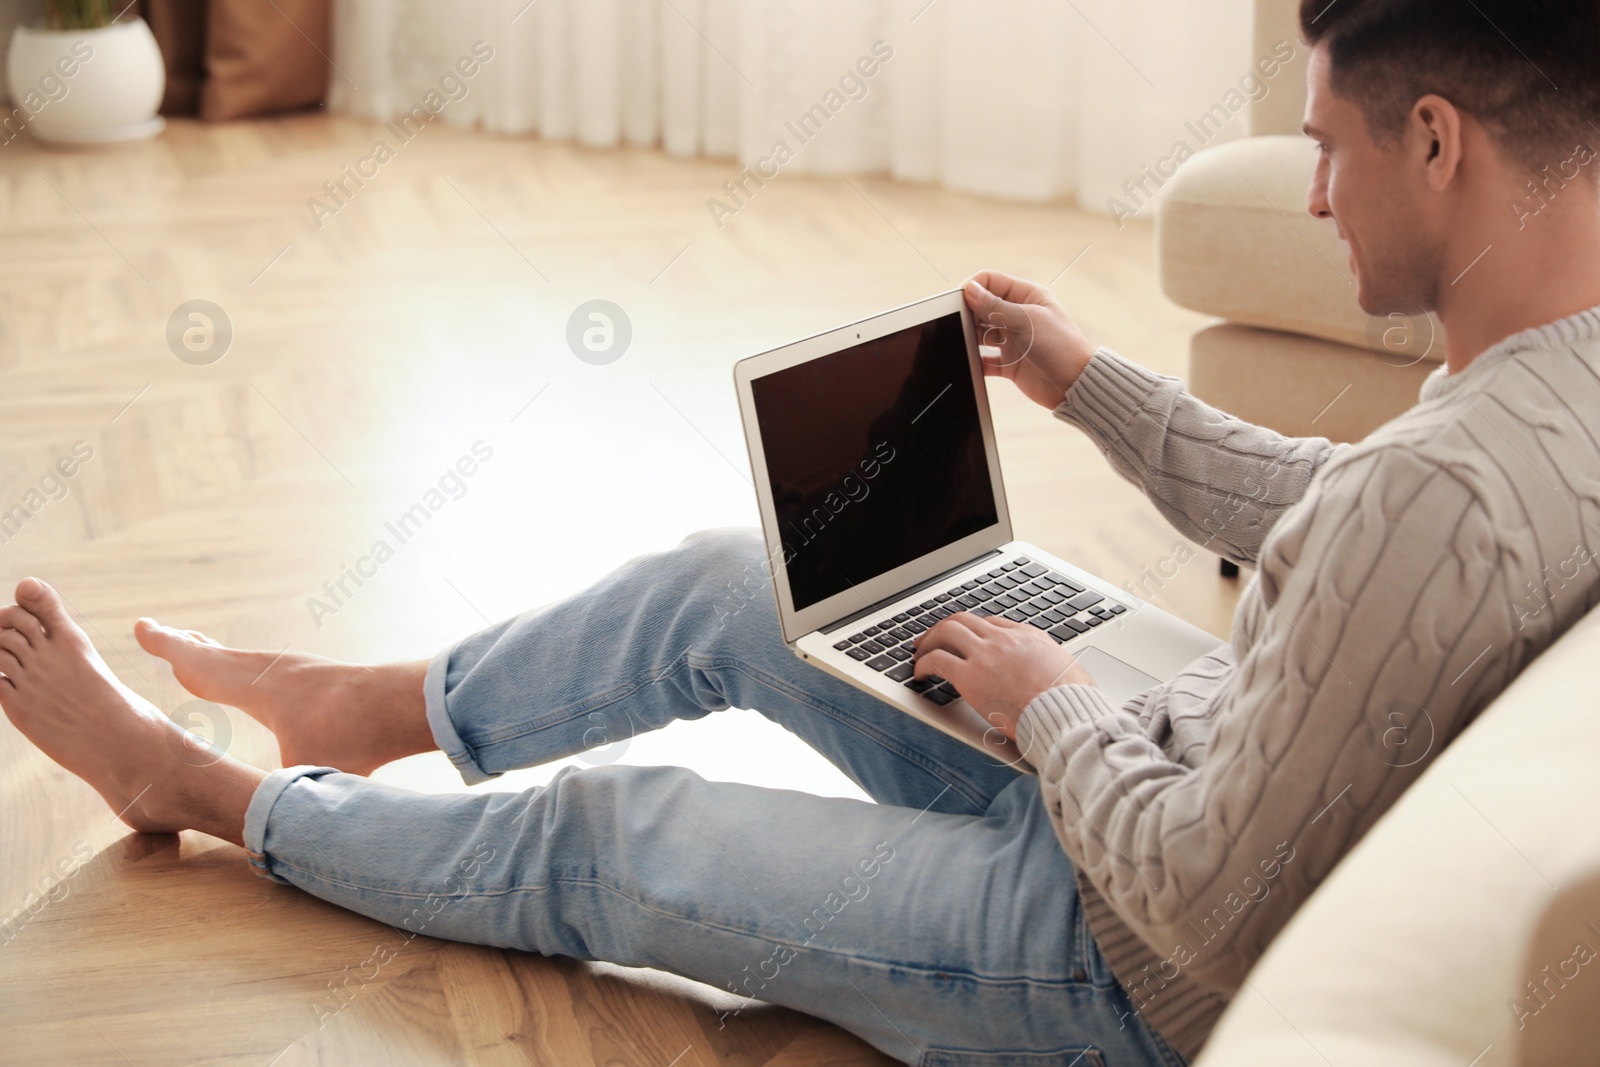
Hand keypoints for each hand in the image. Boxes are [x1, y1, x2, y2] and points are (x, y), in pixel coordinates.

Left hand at [913, 612, 1096, 741]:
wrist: (1064, 712)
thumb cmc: (1069, 700)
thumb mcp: (1064, 667)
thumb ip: (1044, 660)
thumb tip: (1038, 665)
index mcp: (1026, 636)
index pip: (990, 623)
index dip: (972, 632)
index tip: (964, 641)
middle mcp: (1003, 639)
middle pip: (963, 621)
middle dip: (943, 628)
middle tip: (931, 639)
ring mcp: (985, 655)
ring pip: (946, 632)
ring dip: (928, 641)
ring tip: (920, 654)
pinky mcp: (970, 676)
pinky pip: (937, 660)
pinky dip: (923, 664)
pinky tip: (919, 674)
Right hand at [964, 271, 1097, 409]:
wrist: (1076, 385)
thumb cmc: (1061, 347)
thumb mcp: (1026, 320)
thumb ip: (996, 306)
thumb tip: (970, 289)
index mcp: (1026, 296)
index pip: (991, 281)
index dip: (973, 288)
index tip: (958, 300)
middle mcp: (1017, 315)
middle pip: (982, 307)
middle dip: (969, 314)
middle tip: (959, 324)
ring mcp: (1012, 339)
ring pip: (981, 333)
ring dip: (971, 338)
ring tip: (965, 344)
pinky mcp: (1009, 363)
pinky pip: (985, 359)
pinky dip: (976, 361)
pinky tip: (971, 363)